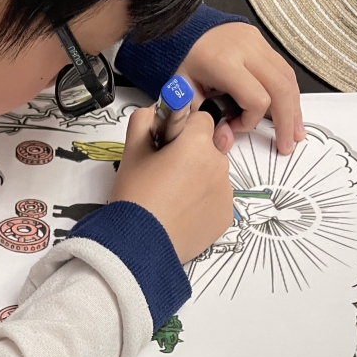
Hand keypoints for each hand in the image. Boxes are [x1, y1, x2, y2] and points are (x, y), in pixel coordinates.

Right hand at [110, 106, 232, 263]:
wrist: (139, 246)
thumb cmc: (134, 198)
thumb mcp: (131, 152)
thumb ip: (144, 121)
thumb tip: (155, 111)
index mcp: (197, 144)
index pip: (200, 119)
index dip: (182, 131)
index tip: (166, 147)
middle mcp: (218, 165)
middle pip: (209, 148)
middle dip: (191, 156)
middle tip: (165, 177)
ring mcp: (224, 193)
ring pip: (213, 176)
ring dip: (198, 180)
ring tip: (172, 200)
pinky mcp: (225, 217)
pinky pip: (216, 201)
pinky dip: (203, 205)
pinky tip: (181, 215)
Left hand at [177, 22, 304, 155]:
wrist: (183, 29)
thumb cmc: (184, 62)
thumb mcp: (186, 95)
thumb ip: (206, 120)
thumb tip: (226, 141)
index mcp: (225, 63)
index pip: (256, 99)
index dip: (250, 121)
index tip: (234, 126)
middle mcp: (247, 50)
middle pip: (280, 89)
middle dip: (286, 121)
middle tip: (288, 144)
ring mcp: (257, 43)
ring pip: (287, 78)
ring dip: (294, 108)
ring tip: (295, 131)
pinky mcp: (262, 42)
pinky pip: (283, 69)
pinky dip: (288, 92)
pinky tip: (289, 109)